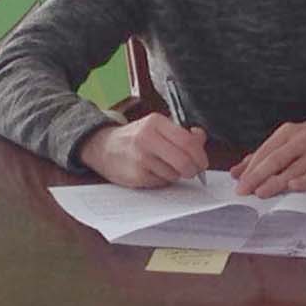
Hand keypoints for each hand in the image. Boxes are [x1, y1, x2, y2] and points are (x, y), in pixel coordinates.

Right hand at [78, 113, 207, 187]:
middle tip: (193, 171)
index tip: (202, 161)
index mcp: (155, 122)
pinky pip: (162, 183)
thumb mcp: (157, 127)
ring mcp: (141, 158)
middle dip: (193, 169)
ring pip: (174, 174)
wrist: (104, 148)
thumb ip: (181, 132)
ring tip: (165, 167)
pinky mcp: (137, 175)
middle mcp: (147, 138)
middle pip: (184, 160)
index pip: (188, 141)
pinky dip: (163, 180)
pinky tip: (153, 172)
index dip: (200, 154)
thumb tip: (200, 138)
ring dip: (176, 175)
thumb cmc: (135, 138)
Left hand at [231, 120, 305, 197]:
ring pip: (295, 168)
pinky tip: (292, 187)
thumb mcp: (284, 144)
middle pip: (278, 158)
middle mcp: (303, 138)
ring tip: (262, 192)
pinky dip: (305, 180)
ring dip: (278, 181)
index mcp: (288, 132)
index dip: (252, 168)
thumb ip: (260, 158)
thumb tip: (235, 173)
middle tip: (245, 190)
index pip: (266, 151)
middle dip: (259, 175)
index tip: (239, 183)